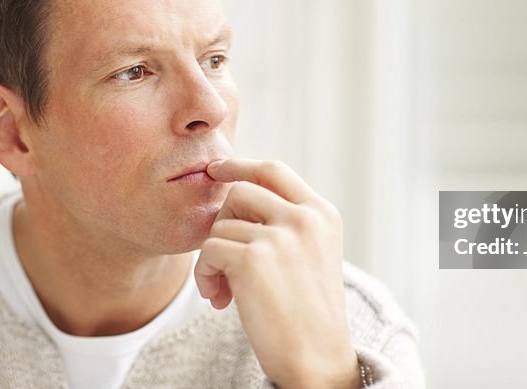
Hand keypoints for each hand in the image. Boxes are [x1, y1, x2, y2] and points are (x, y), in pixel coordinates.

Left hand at [195, 159, 359, 388]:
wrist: (317, 359)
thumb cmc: (308, 315)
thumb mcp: (311, 255)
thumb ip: (285, 223)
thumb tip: (234, 194)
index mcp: (322, 214)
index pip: (274, 170)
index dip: (240, 166)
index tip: (216, 170)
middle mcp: (304, 218)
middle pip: (240, 192)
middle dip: (221, 223)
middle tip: (223, 261)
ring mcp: (280, 235)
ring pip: (220, 225)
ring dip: (211, 258)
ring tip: (224, 290)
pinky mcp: (253, 259)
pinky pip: (208, 251)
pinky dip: (205, 276)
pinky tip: (220, 300)